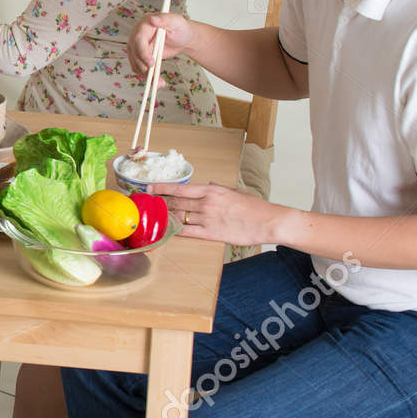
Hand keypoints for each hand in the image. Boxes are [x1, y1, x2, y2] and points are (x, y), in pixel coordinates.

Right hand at [128, 11, 194, 75]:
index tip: (152, 63)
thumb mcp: (176, 21)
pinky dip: (146, 76)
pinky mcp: (140, 55)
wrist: (182, 38)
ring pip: (135, 62)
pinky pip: (138, 67)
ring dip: (145, 74)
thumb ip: (165, 19)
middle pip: (134, 53)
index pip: (138, 39)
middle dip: (143, 66)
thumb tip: (153, 19)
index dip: (143, 52)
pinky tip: (156, 81)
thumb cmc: (181, 28)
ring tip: (159, 82)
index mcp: (145, 25)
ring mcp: (137, 46)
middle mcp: (137, 35)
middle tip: (154, 77)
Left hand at [152, 181, 284, 246]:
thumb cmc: (255, 207)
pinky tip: (166, 230)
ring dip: (164, 216)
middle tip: (146, 203)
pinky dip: (175, 230)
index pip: (180, 188)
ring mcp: (208, 219)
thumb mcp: (235, 191)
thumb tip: (209, 184)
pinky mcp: (212, 233)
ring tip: (151, 216)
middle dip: (158, 203)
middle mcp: (207, 203)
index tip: (149, 188)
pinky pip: (188, 232)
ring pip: (179, 217)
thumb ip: (219, 188)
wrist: (270, 221)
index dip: (161, 188)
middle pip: (175, 203)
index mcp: (212, 190)